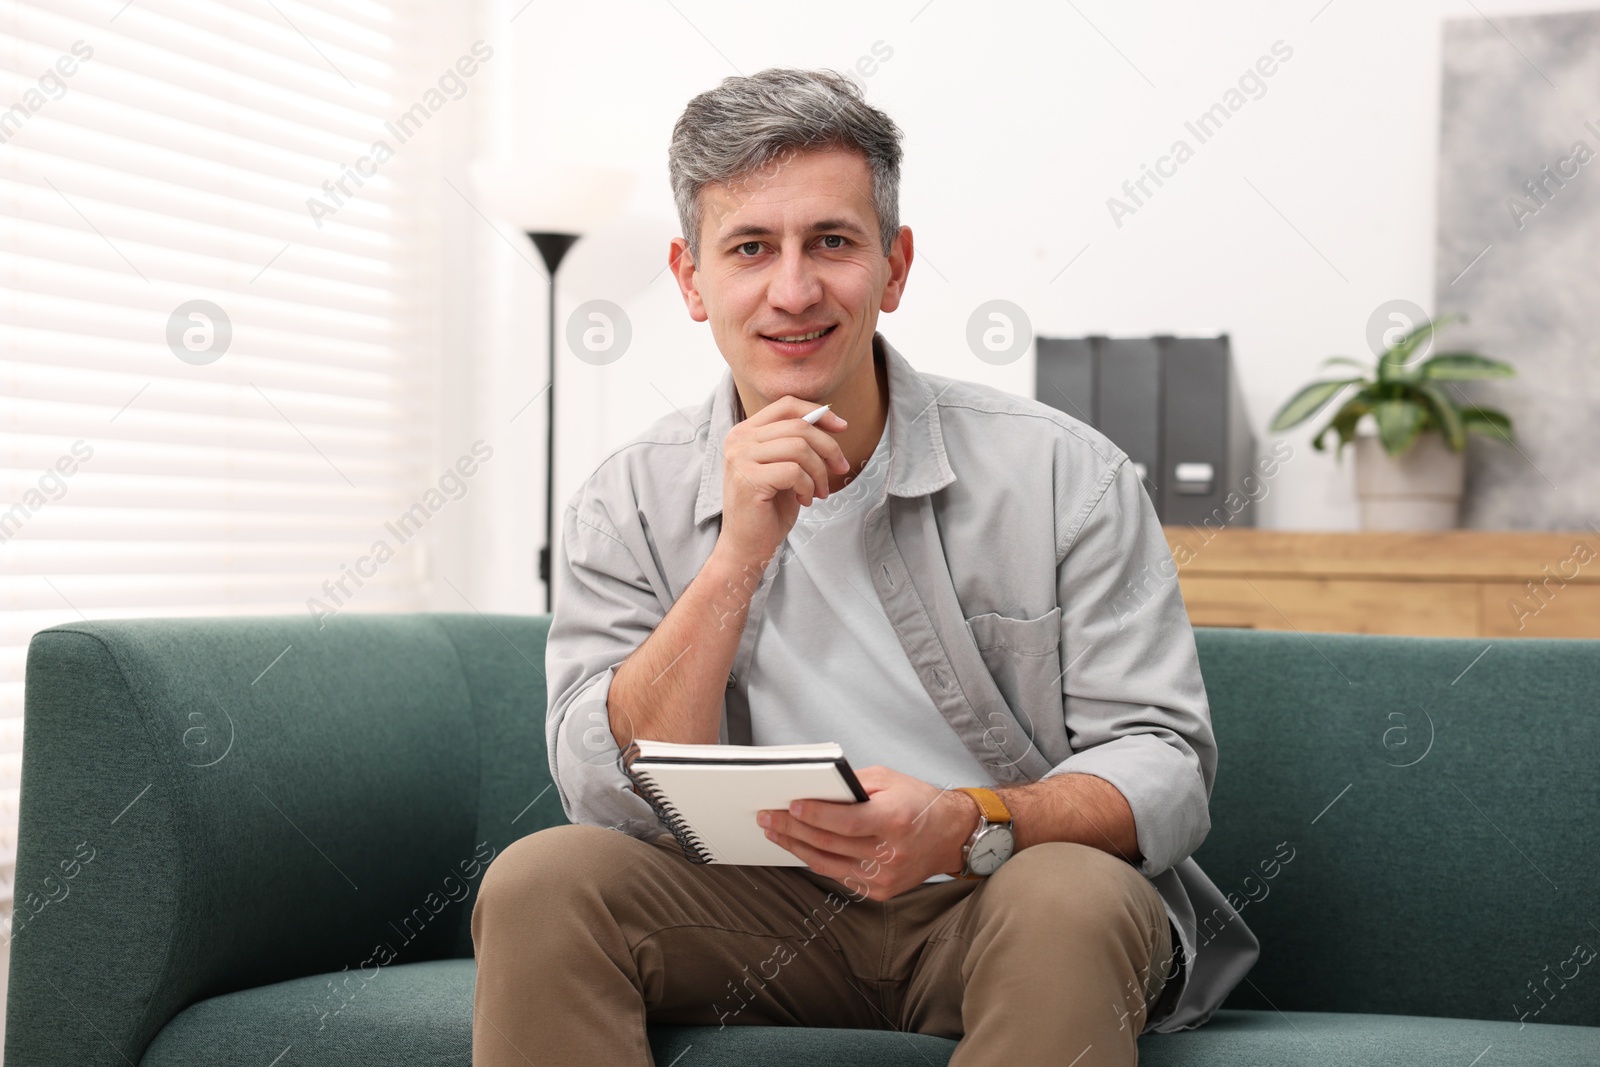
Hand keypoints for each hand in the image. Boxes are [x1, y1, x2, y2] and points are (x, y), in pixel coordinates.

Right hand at [716, 395, 850, 569]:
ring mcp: (741, 458)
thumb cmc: (768, 508)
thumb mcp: (785, 467)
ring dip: (819, 472)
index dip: (819, 412)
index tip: (842, 428)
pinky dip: (808, 486)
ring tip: (819, 491)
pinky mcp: (749, 479)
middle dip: (828, 448)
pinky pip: (794, 471)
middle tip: (840, 469)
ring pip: (799, 448)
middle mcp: (739, 440)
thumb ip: (796, 443)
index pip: (786, 405)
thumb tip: (830, 420)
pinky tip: (805, 500)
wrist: (746, 546)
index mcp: (745, 432)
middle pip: (799, 427)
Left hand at [756, 766, 981, 901]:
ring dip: (796, 846)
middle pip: (830, 843)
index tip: (789, 805)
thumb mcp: (889, 779)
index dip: (814, 815)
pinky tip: (799, 846)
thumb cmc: (918, 803)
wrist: (950, 836)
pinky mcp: (880, 891)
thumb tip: (815, 788)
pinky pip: (838, 875)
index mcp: (895, 821)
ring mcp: (885, 877)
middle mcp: (890, 853)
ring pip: (827, 863)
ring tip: (774, 832)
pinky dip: (815, 860)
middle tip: (767, 817)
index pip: (845, 822)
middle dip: (793, 828)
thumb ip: (852, 784)